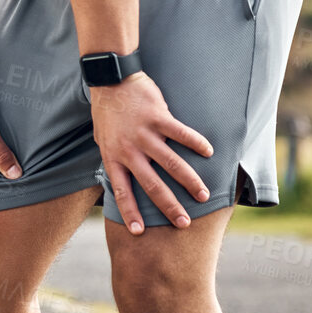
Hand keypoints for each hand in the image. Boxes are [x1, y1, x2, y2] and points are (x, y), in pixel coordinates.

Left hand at [88, 70, 213, 233]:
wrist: (110, 80)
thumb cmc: (107, 112)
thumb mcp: (102, 140)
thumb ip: (114, 159)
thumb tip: (120, 179)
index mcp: (113, 157)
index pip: (121, 191)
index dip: (130, 212)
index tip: (139, 232)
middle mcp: (129, 150)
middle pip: (151, 185)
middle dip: (169, 207)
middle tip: (184, 224)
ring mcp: (144, 134)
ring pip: (171, 164)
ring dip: (189, 182)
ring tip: (204, 195)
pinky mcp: (158, 117)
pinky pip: (181, 133)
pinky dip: (196, 143)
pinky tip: (209, 153)